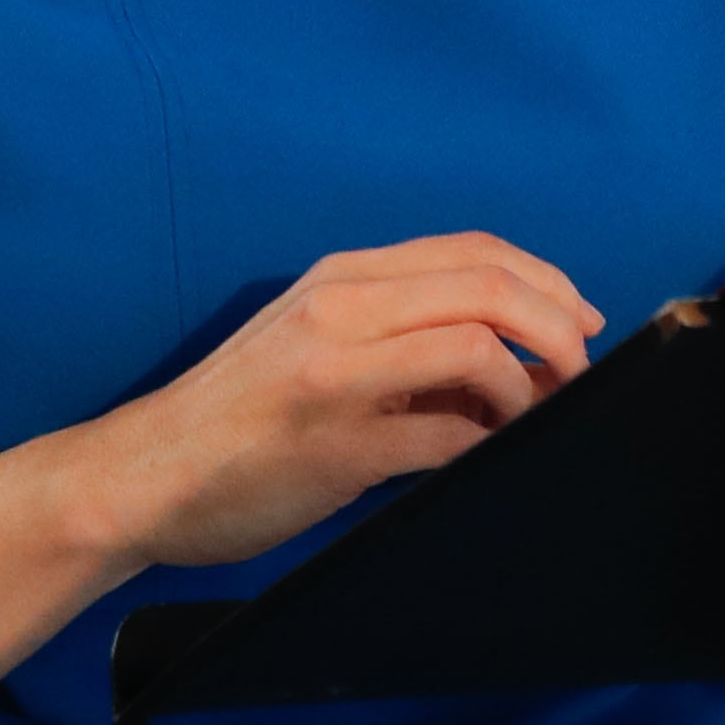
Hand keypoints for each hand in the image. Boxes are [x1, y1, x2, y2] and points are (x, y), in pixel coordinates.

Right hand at [68, 232, 604, 570]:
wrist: (144, 474)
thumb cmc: (236, 418)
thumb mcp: (313, 343)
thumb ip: (397, 335)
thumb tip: (506, 361)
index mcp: (340, 278)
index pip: (472, 250)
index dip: (545, 282)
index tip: (579, 322)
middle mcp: (340, 309)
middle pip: (490, 288)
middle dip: (559, 329)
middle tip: (580, 373)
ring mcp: (336, 374)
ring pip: (477, 347)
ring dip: (532, 388)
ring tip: (539, 419)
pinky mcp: (337, 444)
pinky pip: (448, 432)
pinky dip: (489, 443)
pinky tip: (490, 458)